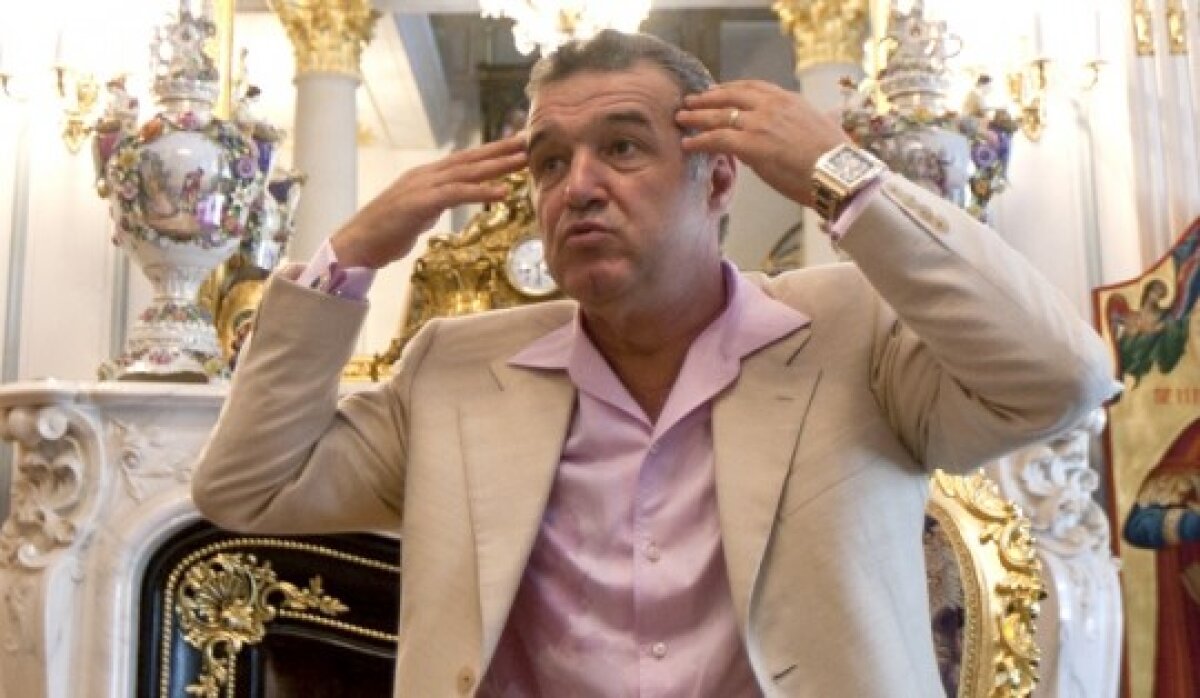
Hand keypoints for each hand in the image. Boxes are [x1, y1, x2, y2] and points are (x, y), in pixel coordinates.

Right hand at [331, 134, 528, 268]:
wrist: (357, 243)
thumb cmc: (386, 232)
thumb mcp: (417, 213)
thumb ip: (434, 203)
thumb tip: (448, 200)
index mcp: (426, 176)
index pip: (463, 160)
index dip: (490, 152)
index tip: (514, 146)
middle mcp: (426, 175)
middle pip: (469, 159)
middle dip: (500, 150)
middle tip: (528, 141)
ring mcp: (422, 186)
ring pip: (466, 172)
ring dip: (497, 166)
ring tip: (523, 160)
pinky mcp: (420, 203)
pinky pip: (456, 194)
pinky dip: (481, 192)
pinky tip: (502, 192)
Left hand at [676, 80, 848, 207]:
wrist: (838, 172)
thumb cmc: (836, 159)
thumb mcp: (824, 128)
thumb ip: (810, 122)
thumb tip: (817, 122)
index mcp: (789, 100)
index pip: (753, 87)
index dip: (730, 89)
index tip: (717, 91)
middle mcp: (772, 106)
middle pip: (730, 96)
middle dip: (707, 99)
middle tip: (690, 101)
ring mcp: (760, 124)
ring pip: (720, 116)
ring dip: (696, 117)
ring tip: (681, 118)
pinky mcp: (752, 145)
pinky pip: (717, 139)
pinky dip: (700, 140)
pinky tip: (688, 143)